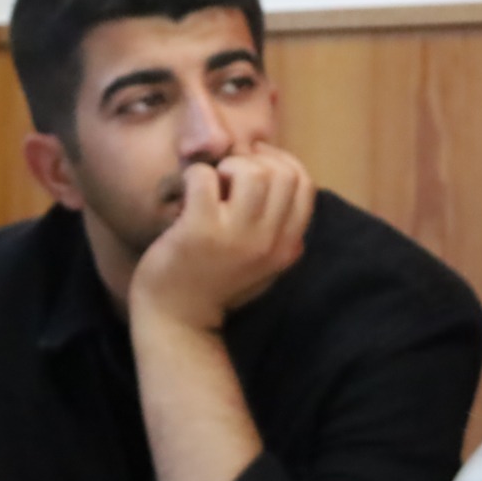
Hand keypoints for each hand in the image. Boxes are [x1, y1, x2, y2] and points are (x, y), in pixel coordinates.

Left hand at [130, 146, 315, 330]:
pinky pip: (204, 176)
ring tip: (211, 185)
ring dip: (227, 165)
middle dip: (254, 162)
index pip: (305, 184)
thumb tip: (284, 177)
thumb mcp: (263, 262)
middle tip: (227, 177)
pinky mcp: (200, 232)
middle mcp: (269, 243)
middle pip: (283, 173)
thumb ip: (280, 230)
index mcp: (287, 247)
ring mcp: (236, 238)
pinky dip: (193, 175)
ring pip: (253, 171)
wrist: (177, 318)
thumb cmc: (215, 281)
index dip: (280, 163)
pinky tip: (186, 192)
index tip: (253, 167)